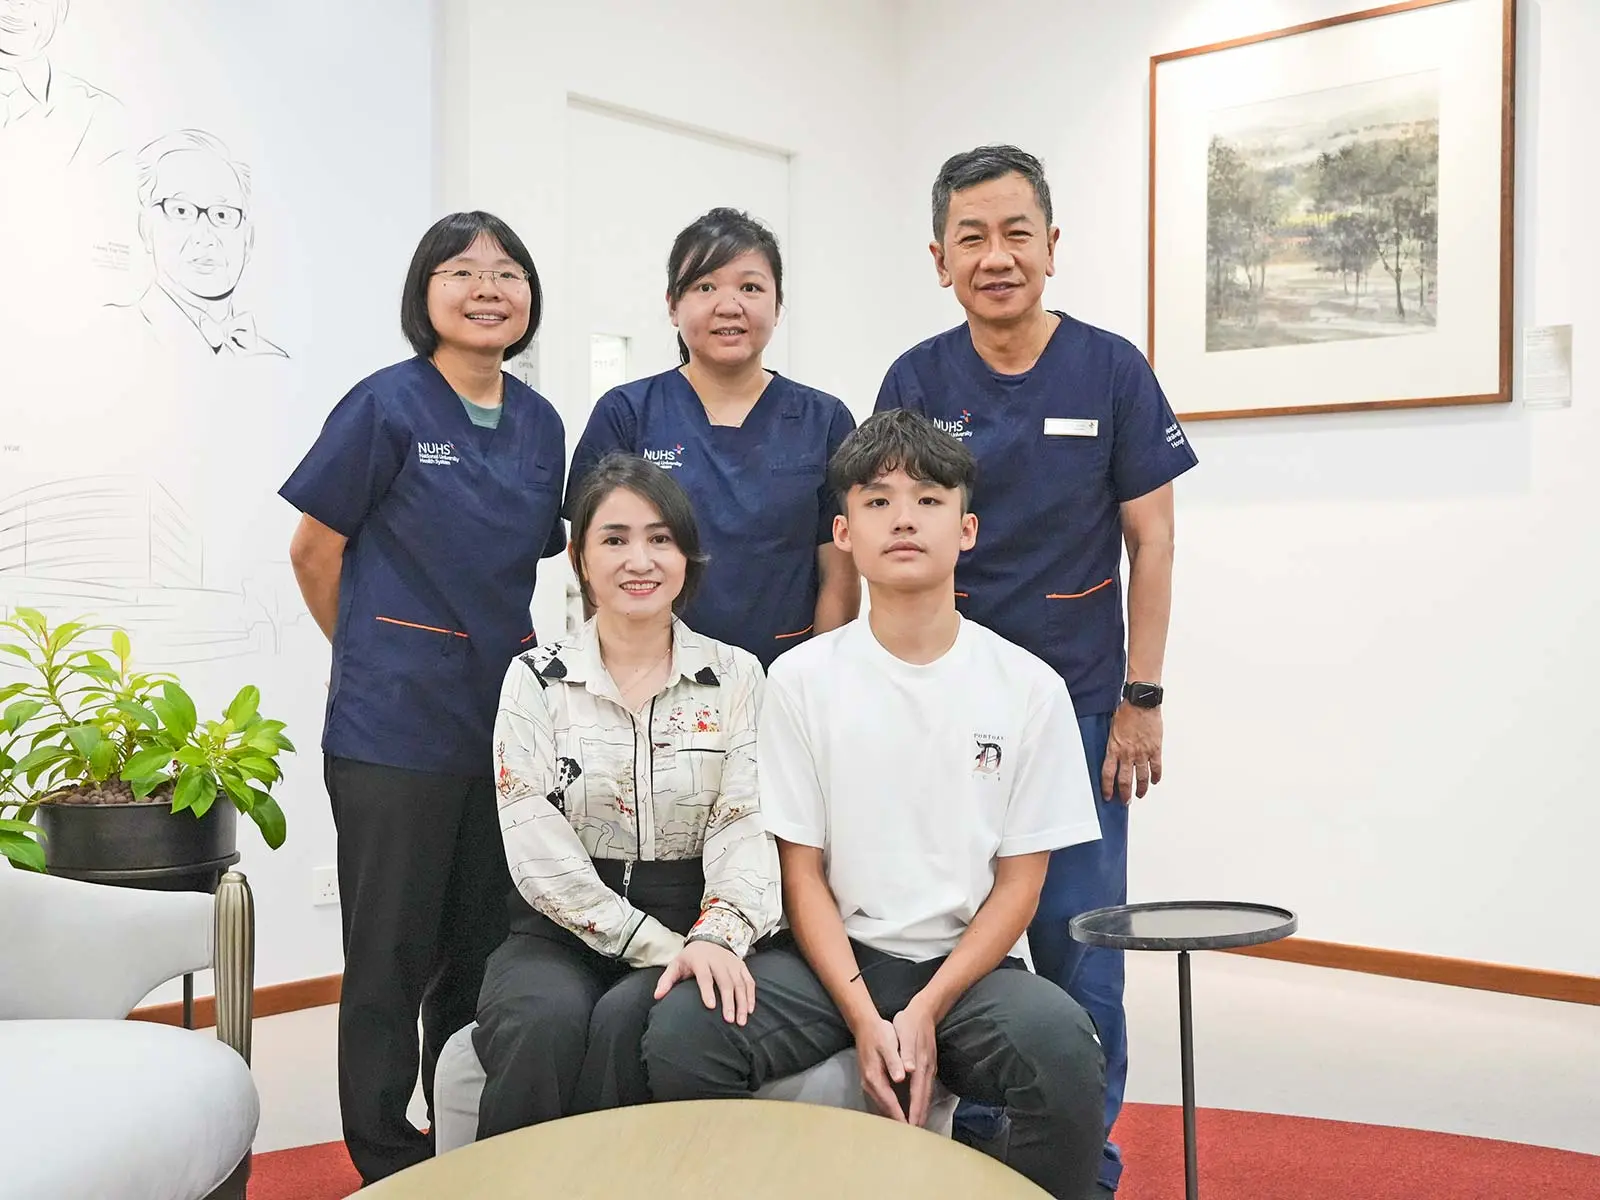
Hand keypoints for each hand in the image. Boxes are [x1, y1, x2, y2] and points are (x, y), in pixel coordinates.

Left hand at [653, 940, 754, 1024]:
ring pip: (740, 983)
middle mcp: (719, 961)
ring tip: (741, 1020)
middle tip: (729, 1020)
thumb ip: (667, 980)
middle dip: (729, 1002)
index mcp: (701, 960)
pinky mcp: (742, 966)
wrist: (709, 939)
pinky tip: (750, 1010)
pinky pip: (749, 981)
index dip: (707, 991)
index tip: (710, 1006)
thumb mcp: (676, 965)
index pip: (705, 976)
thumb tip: (657, 996)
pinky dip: (751, 996)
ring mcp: (732, 963)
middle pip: (726, 982)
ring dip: (742, 1002)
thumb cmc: (690, 958)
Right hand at [852, 1016, 907, 1121]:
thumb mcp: (888, 1043)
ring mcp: (868, 1084)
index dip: (901, 1117)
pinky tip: (901, 1113)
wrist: (864, 1025)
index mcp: (874, 1077)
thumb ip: (894, 1061)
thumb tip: (901, 1077)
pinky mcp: (871, 1081)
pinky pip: (883, 1101)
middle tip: (913, 1134)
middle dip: (899, 1122)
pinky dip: (892, 1109)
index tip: (911, 1129)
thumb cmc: (878, 1033)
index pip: (890, 1103)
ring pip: (883, 1107)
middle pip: (885, 1110)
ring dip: (895, 1118)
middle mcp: (869, 1084)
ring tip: (910, 1128)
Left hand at [891, 999, 937, 1127]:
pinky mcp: (928, 1065)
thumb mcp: (906, 1034)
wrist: (924, 1009)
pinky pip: (925, 1088)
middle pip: (924, 1098)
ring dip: (921, 1110)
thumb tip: (908, 1071)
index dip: (913, 1111)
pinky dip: (921, 1101)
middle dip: (919, 1116)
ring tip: (915, 1126)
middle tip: (913, 1135)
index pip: (917, 1094)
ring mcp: (929, 1068)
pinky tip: (917, 1106)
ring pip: (925, 1095)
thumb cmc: (910, 1022)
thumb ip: (906, 1053)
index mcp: (920, 1065)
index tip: (910, 1127)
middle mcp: (927, 1069)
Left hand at [1102, 702, 1162, 802]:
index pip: (1108, 774)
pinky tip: (1155, 781)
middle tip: (1125, 801)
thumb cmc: (1126, 712)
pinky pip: (1156, 767)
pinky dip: (1156, 776)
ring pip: (1142, 777)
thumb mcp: (1112, 729)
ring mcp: (1142, 753)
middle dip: (1125, 794)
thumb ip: (1113, 744)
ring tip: (1140, 795)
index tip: (1108, 796)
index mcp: (1114, 748)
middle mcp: (1127, 754)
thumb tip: (1111, 754)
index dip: (1107, 788)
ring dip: (1141, 789)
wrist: (1141, 703)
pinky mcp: (1155, 749)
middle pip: (1125, 780)